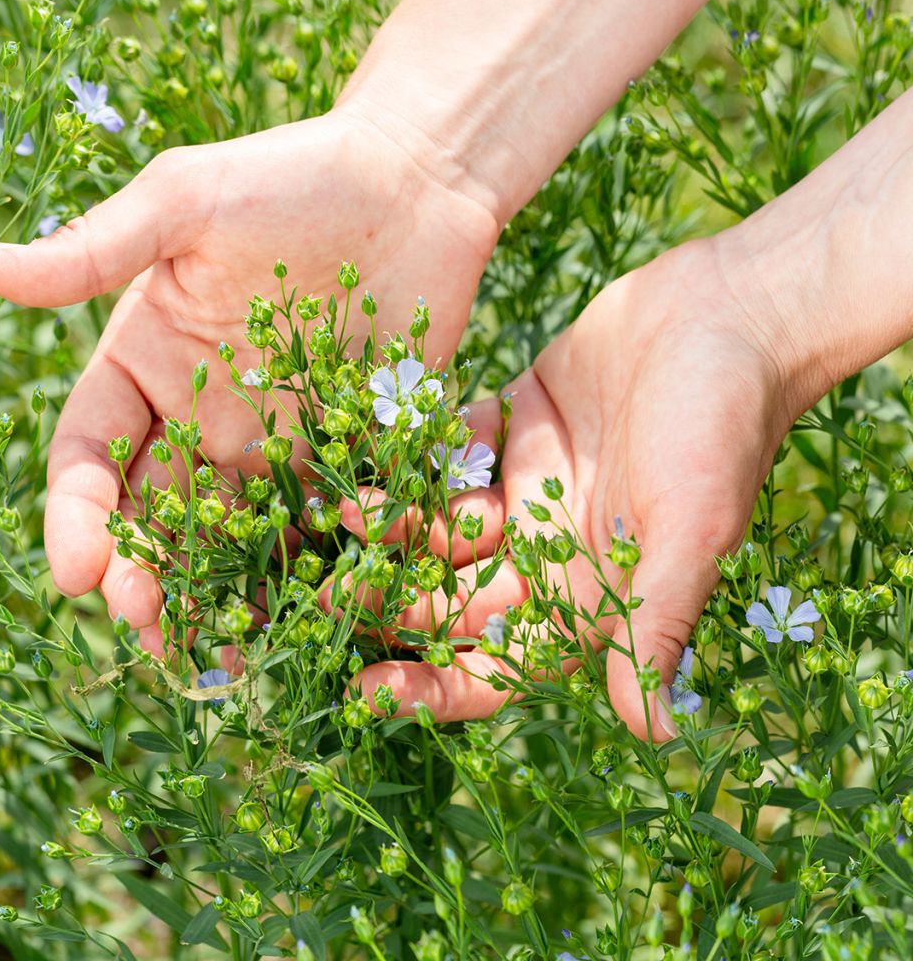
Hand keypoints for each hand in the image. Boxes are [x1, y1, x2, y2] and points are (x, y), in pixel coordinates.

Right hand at [0, 107, 497, 652]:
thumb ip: (98, 248)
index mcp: (148, 363)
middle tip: (149, 630)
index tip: (77, 570)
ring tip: (223, 657)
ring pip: (238, 536)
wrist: (413, 182)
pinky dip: (319, 564)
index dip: (78, 512)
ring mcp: (279, 440)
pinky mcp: (350, 448)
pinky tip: (319, 609)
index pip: (93, 452)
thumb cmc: (292, 175)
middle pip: (160, 513)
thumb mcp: (186, 200)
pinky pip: (328, 520)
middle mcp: (205, 415)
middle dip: (147, 576)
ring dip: (226, 596)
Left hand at [349, 238, 797, 738]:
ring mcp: (524, 487)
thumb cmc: (720, 427)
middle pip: (452, 597)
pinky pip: (444, 453)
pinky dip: (407, 457)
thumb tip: (655, 733)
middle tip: (320, 596)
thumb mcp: (691, 529)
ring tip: (335, 516)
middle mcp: (549, 549)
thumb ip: (658, 621)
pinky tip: (359, 452)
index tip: (368, 690)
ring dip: (389, 526)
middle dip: (391, 600)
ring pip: (438, 526)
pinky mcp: (508, 425)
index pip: (502, 661)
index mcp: (588, 592)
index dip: (437, 685)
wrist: (725, 314)